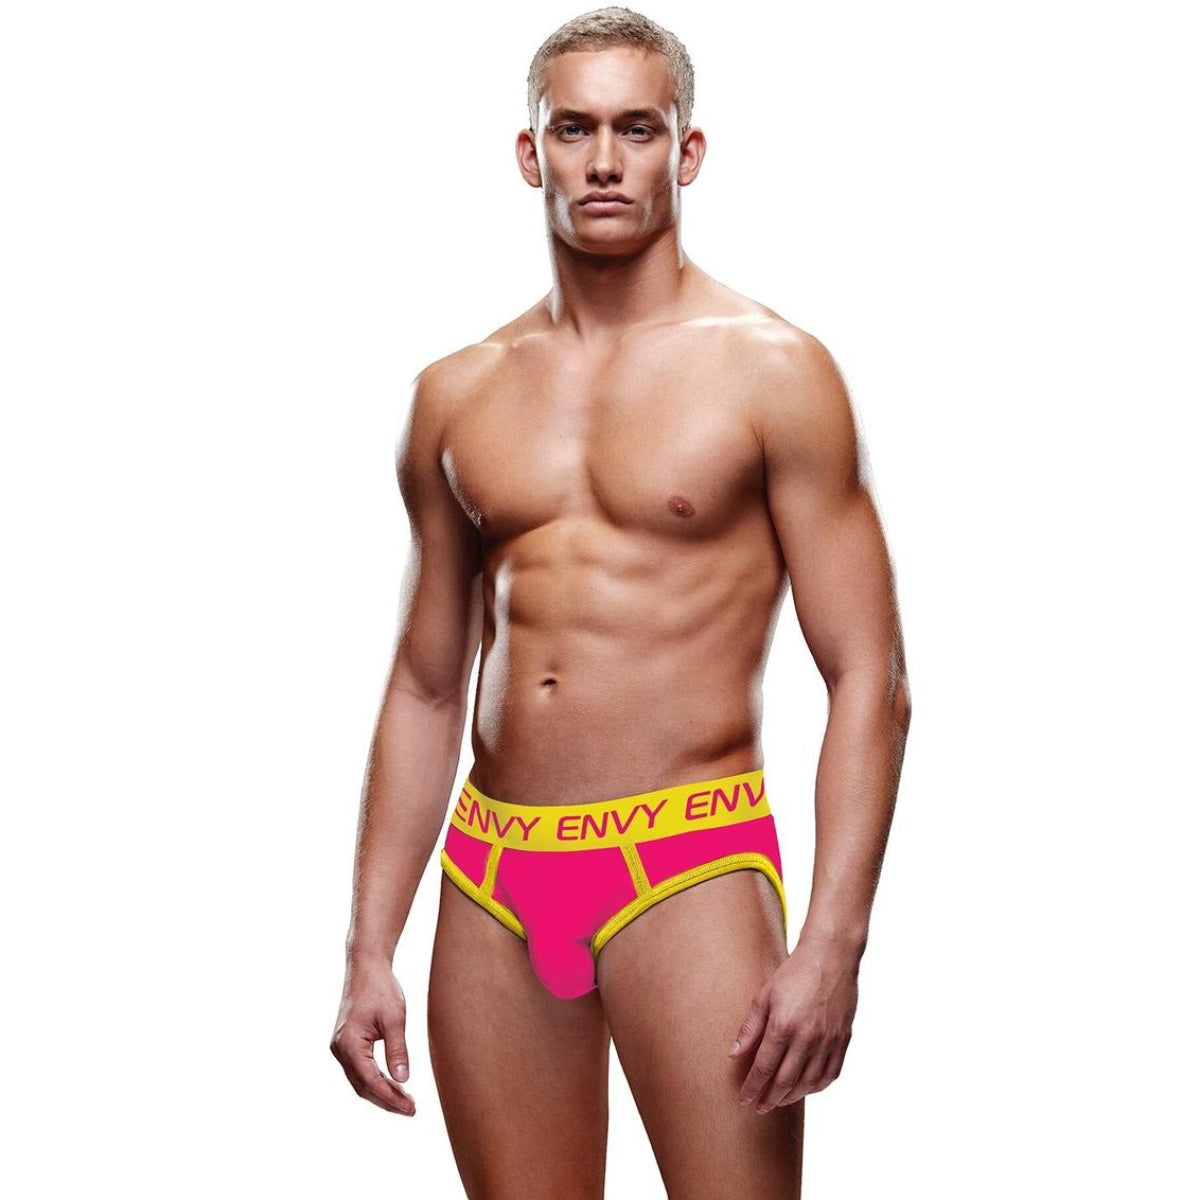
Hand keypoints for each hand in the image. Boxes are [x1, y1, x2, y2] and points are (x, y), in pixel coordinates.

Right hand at [330, 957, 416, 1115]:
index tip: (411, 1108)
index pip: (371, 1081)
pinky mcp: (346, 1044)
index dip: (391, 1098)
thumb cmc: (381, 988)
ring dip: (381, 1093)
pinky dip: (376, 1080)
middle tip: (412, 1109)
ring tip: (406, 1101)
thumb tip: (403, 1081)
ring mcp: (340, 1047)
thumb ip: (397, 1050)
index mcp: (349, 1044)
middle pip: (363, 1086)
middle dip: (387, 1100)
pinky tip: (393, 1084)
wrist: (366, 967)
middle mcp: (340, 1049)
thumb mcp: (395, 1018)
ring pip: (360, 1081)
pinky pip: (359, 1070)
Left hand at [728, 936, 858, 1112]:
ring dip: (791, 1097)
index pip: (764, 1068)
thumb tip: (733, 1055)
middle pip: (785, 1082)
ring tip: (778, 1101)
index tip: (744, 1100)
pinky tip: (804, 1088)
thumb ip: (750, 1028)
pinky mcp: (843, 1041)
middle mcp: (807, 1038)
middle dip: (769, 1099)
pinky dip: (815, 1087)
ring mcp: (828, 1042)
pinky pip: (830, 1075)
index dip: (752, 1087)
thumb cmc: (793, 974)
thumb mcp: (764, 996)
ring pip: (808, 1083)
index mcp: (783, 1026)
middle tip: (758, 1108)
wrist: (830, 958)